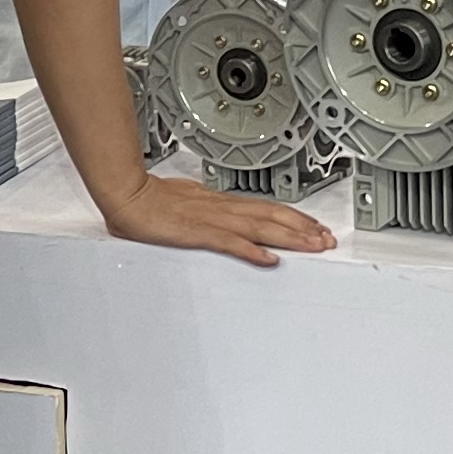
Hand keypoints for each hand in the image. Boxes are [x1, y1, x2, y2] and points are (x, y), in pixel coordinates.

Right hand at [95, 173, 334, 267]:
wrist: (126, 194)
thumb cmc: (149, 199)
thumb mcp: (185, 202)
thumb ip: (205, 210)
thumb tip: (218, 215)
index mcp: (219, 202)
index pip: (265, 209)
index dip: (294, 217)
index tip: (314, 227)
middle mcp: (222, 208)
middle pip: (272, 217)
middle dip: (303, 228)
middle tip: (326, 240)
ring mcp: (211, 219)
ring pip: (260, 227)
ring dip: (290, 237)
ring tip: (313, 247)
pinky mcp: (196, 232)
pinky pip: (230, 242)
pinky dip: (252, 250)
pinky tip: (269, 259)